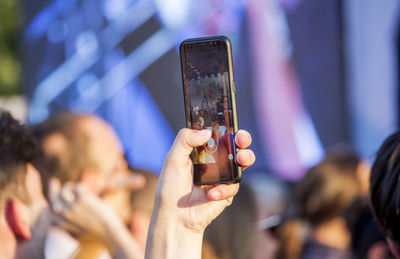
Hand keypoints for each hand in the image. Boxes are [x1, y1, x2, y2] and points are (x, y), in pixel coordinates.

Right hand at [49, 179, 142, 257]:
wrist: (108, 231)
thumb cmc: (96, 230)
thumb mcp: (78, 228)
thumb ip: (70, 221)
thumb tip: (64, 211)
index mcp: (62, 224)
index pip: (49, 212)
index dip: (50, 204)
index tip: (53, 199)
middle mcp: (64, 214)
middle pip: (53, 198)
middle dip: (52, 188)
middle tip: (53, 181)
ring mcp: (72, 206)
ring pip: (64, 190)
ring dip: (69, 186)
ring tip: (76, 187)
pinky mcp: (82, 199)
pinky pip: (77, 187)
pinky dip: (80, 186)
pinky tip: (86, 189)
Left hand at [145, 128, 254, 258]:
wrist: (176, 217)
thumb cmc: (170, 187)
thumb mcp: (173, 159)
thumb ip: (185, 140)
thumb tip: (207, 132)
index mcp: (201, 149)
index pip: (217, 133)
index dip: (226, 126)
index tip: (230, 121)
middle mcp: (214, 160)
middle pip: (234, 144)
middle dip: (242, 139)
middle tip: (241, 139)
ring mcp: (222, 175)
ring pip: (242, 161)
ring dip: (246, 157)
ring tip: (241, 159)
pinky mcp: (227, 191)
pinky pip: (234, 184)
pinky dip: (224, 189)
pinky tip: (211, 194)